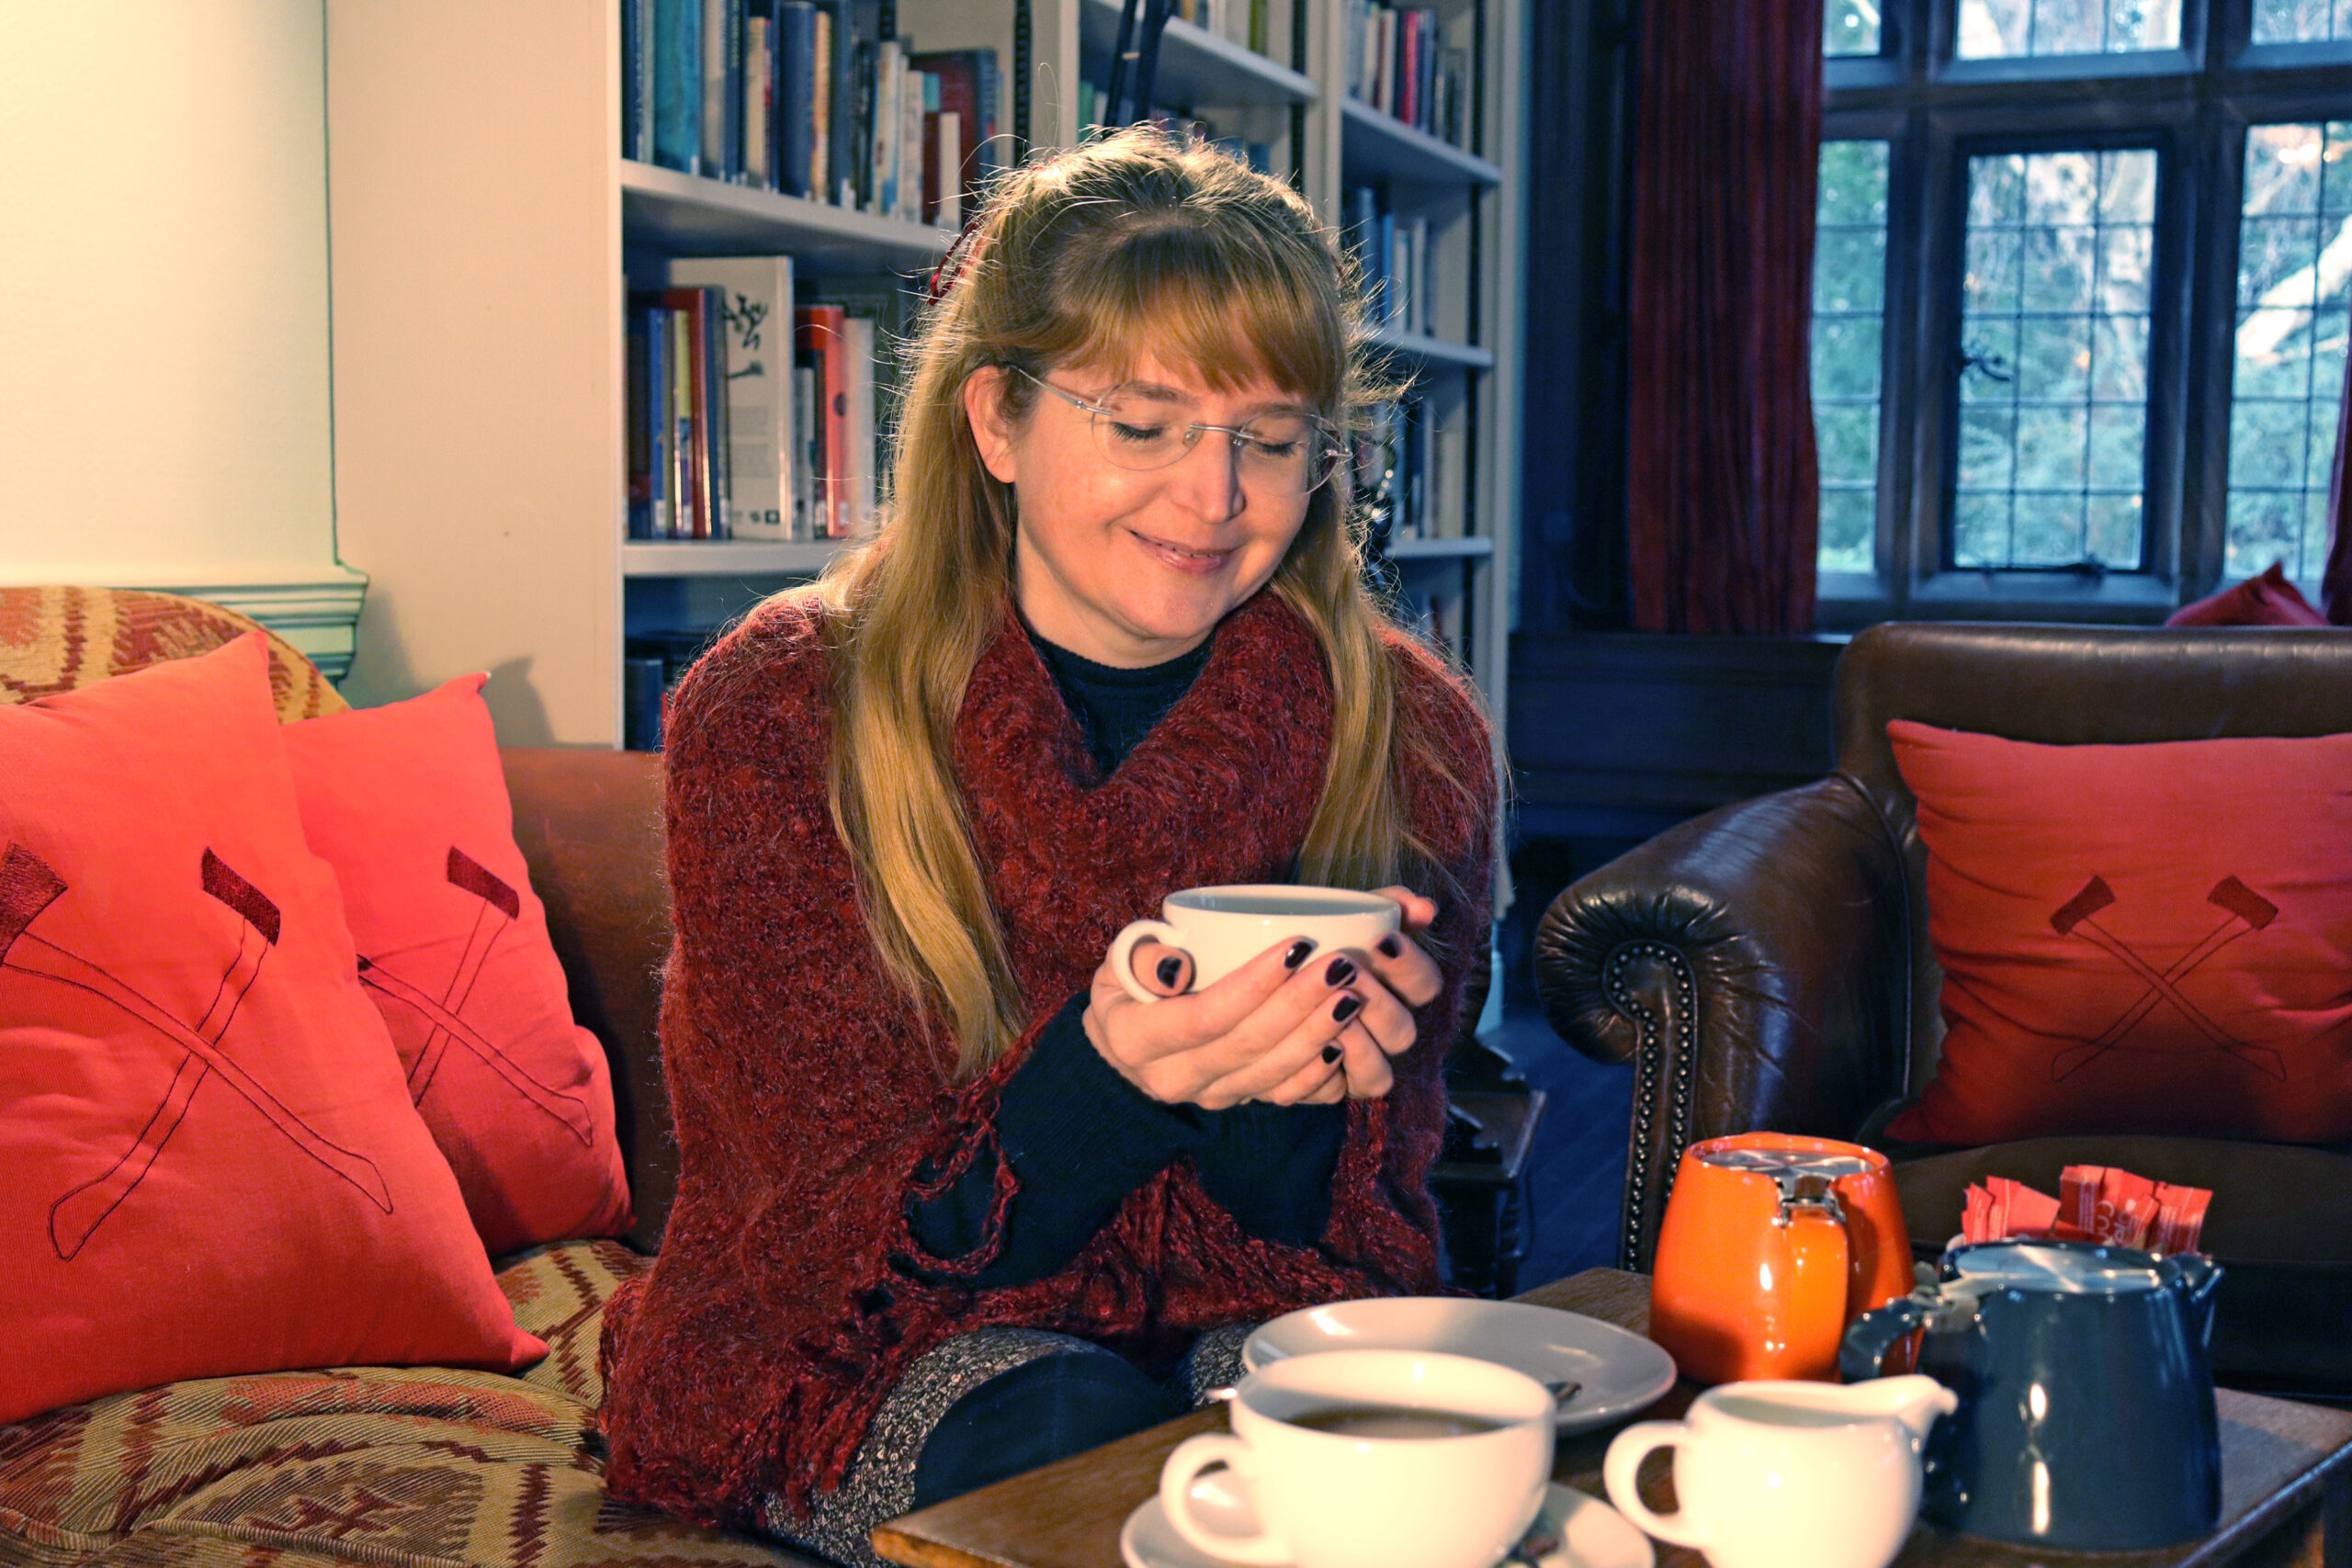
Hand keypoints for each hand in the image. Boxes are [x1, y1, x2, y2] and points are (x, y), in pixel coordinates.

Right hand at [1085, 887, 1445, 1107]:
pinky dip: (1315, 1074)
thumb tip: (1177, 968)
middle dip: (1298, 1005)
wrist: (1123, 1050)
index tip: (1295, 946)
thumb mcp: (1118, 963)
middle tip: (1341, 965)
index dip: (1253, 985)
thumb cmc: (1126, 989)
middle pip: (1245, 1045)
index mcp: (1136, 1040)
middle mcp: (1171, 1078)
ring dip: (1315, 1036)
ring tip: (1352, 996)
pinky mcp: (1234, 1102)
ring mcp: (1206, 1097)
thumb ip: (1142, 956)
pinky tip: (1343, 1044)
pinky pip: (1279, 1096)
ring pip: (1268, 1074)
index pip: (1202, 1016)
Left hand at [1316, 887, 1443, 1099]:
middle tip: (1344, 971)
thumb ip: (1385, 904)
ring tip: (1327, 1009)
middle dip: (1378, 1002)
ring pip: (1378, 1076)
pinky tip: (1308, 1048)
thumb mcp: (1343, 914)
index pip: (1426, 986)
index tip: (1380, 940)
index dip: (1410, 967)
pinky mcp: (1323, 1091)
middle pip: (1404, 1032)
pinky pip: (1331, 1096)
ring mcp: (1356, 1069)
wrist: (1252, 974)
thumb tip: (1424, 909)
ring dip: (1357, 1043)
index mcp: (1398, 991)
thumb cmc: (1308, 944)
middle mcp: (1384, 1035)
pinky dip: (1320, 1077)